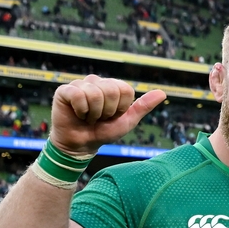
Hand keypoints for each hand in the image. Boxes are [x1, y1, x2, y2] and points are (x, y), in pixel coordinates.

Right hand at [49, 75, 166, 155]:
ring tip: (88, 117)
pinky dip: (81, 110)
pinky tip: (78, 114)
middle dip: (108, 111)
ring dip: (94, 113)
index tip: (113, 116)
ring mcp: (80, 84)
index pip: (125, 90)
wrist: (82, 145)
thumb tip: (163, 93)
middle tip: (100, 118)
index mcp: (113, 87)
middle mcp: (97, 82)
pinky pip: (78, 94)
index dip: (121, 108)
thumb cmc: (104, 132)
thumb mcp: (127, 121)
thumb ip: (143, 106)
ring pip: (95, 94)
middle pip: (111, 90)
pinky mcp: (65, 90)